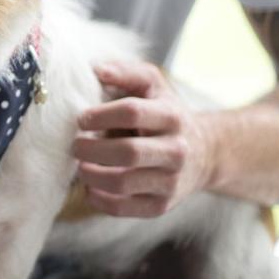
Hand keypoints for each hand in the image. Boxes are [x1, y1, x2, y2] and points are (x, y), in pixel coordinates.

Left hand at [72, 60, 215, 216]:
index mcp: (172, 116)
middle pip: (128, 152)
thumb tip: (97, 69)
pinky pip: (124, 208)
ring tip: (80, 166)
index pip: (132, 112)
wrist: (204, 153)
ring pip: (124, 183)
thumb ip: (126, 72)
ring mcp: (171, 181)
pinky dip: (99, 200)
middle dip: (92, 149)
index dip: (101, 114)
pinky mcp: (161, 205)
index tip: (81, 119)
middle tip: (75, 145)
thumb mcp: (153, 86)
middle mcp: (176, 150)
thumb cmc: (165, 113)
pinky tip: (90, 187)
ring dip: (92, 175)